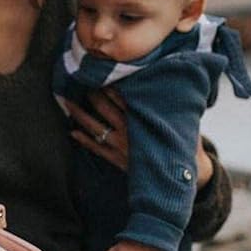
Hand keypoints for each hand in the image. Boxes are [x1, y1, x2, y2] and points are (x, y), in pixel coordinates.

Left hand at [68, 90, 214, 190]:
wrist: (178, 176)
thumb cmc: (182, 144)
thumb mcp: (182, 122)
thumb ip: (173, 105)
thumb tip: (177, 80)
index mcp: (143, 119)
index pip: (123, 97)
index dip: (110, 85)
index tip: (101, 74)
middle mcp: (129, 131)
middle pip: (105, 109)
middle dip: (93, 95)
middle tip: (81, 82)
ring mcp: (120, 146)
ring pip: (95, 127)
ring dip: (80, 115)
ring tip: (67, 102)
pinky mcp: (116, 160)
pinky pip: (96, 149)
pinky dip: (84, 140)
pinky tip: (72, 132)